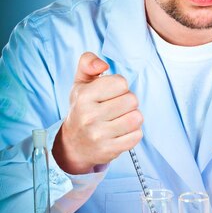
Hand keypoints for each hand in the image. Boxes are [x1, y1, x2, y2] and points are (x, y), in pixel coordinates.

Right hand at [53, 52, 142, 173]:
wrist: (73, 144)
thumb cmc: (81, 109)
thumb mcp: (80, 83)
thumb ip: (88, 63)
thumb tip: (102, 65)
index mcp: (83, 96)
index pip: (121, 83)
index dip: (120, 86)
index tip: (111, 93)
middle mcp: (89, 116)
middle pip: (132, 100)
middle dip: (128, 101)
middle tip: (117, 107)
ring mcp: (99, 135)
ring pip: (136, 118)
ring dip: (133, 116)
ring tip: (120, 118)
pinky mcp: (109, 150)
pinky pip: (137, 135)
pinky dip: (133, 132)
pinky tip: (121, 131)